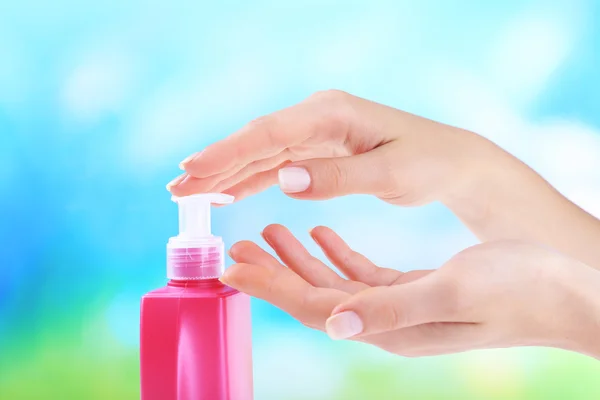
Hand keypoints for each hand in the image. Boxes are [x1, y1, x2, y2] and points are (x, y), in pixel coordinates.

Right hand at [169, 89, 492, 205]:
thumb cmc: (428, 161)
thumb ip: (340, 175)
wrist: (447, 160)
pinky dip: (249, 179)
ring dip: (224, 173)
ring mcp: (316, 134)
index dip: (229, 151)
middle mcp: (318, 118)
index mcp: (334, 114)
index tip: (192, 169)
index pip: (271, 132)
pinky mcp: (317, 151)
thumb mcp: (392, 171)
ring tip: (188, 192)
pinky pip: (276, 165)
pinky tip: (226, 191)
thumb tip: (285, 179)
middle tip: (177, 190)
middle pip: (257, 141)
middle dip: (215, 164)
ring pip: (260, 154)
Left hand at [221, 224, 599, 357]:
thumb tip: (335, 323)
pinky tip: (322, 233)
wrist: (566, 293)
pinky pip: (361, 274)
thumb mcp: (455, 292)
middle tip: (236, 248)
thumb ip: (393, 310)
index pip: (313, 308)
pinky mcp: (412, 290)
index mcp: (391, 326)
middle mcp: (386, 323)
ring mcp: (398, 307)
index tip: (232, 265)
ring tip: (269, 232)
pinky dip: (336, 253)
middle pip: (313, 298)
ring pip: (333, 284)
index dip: (270, 287)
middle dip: (272, 274)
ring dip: (299, 259)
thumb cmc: (520, 290)